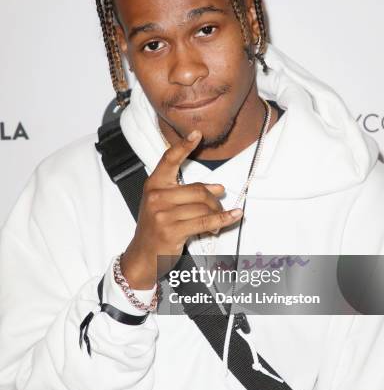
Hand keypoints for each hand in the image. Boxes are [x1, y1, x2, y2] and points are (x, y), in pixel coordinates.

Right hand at [120, 129, 242, 288]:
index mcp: (154, 185)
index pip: (169, 160)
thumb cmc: (155, 228)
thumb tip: (219, 188)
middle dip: (214, 200)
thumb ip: (187, 193)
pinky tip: (234, 216)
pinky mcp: (172, 230)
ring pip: (203, 207)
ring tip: (218, 220)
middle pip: (198, 190)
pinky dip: (224, 220)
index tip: (197, 133)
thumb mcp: (164, 205)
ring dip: (217, 214)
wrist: (142, 255)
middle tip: (219, 206)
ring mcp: (163, 214)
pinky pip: (206, 222)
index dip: (184, 145)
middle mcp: (156, 196)